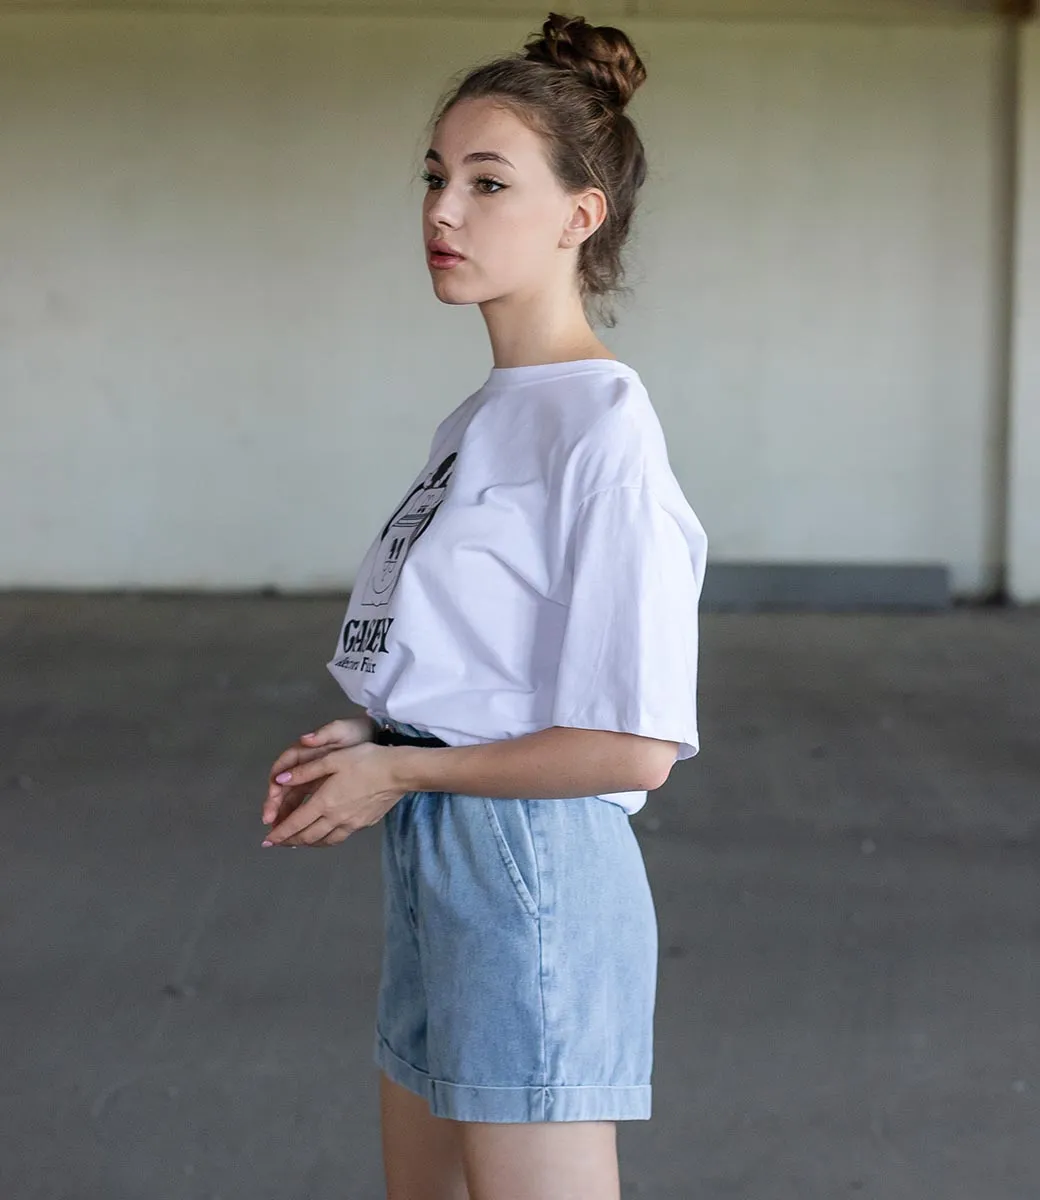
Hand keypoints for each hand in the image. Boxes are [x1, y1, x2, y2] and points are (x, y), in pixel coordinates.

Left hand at [261, 727, 404, 848]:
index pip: (295, 823)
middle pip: (307, 836)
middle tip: (277, 844)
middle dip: (289, 841)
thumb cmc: (365, 761)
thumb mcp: (332, 759)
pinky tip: (324, 837)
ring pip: (324, 840)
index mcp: (324, 802)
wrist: (398, 772)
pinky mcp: (364, 824)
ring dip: (307, 843)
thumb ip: (305, 771)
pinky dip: (325, 840)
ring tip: (297, 843)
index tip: (267, 841)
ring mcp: (351, 824)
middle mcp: (335, 818)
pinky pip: (339, 837)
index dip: (279, 833)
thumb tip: (280, 780)